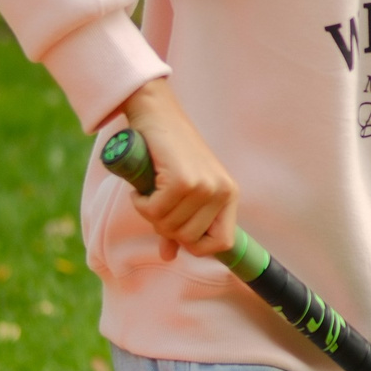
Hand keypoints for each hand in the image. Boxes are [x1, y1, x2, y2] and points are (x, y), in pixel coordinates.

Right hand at [120, 78, 238, 259]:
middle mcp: (222, 191)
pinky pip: (154, 211)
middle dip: (165, 227)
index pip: (223, 243)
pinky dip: (140, 203)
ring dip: (150, 213)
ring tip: (149, 190)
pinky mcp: (182, 180)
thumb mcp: (182, 192)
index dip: (196, 246)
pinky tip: (141, 187)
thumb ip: (178, 224)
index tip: (176, 233)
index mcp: (229, 195)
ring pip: (169, 226)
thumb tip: (169, 257)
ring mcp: (204, 186)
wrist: (157, 114)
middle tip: (155, 203)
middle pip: (188, 238)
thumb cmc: (169, 153)